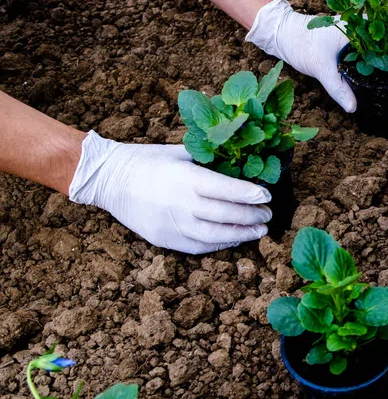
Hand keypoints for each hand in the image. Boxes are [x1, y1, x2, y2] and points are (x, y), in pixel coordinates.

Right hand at [68, 131, 273, 254]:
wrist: (108, 179)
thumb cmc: (147, 160)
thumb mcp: (179, 152)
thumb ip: (208, 159)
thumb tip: (240, 160)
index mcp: (185, 178)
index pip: (225, 188)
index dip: (248, 194)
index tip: (267, 196)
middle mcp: (180, 203)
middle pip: (224, 214)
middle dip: (251, 216)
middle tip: (268, 215)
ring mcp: (171, 224)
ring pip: (214, 236)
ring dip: (240, 234)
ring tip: (259, 231)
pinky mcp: (163, 238)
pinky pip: (197, 246)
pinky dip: (219, 244)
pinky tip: (234, 238)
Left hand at [245, 0, 387, 112]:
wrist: (284, 35)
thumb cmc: (302, 45)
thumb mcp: (321, 67)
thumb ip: (338, 87)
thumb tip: (353, 107)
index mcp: (360, 24)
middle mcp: (363, 26)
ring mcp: (360, 33)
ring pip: (387, 42)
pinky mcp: (354, 42)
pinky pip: (376, 48)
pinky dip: (386, 58)